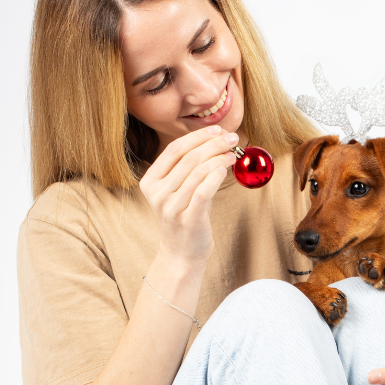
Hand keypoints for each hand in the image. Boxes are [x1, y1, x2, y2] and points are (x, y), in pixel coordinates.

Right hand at [139, 127, 237, 265]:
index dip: (198, 136)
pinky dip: (216, 176)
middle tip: (232, 138)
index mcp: (150, 181)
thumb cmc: (184, 218)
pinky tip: (225, 169)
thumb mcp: (178, 190)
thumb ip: (188, 167)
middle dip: (213, 144)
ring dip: (219, 158)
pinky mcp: (188, 218)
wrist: (182, 254)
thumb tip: (215, 139)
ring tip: (233, 153)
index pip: (175, 149)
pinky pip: (204, 190)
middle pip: (188, 158)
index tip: (217, 130)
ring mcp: (171, 207)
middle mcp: (158, 193)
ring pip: (198, 171)